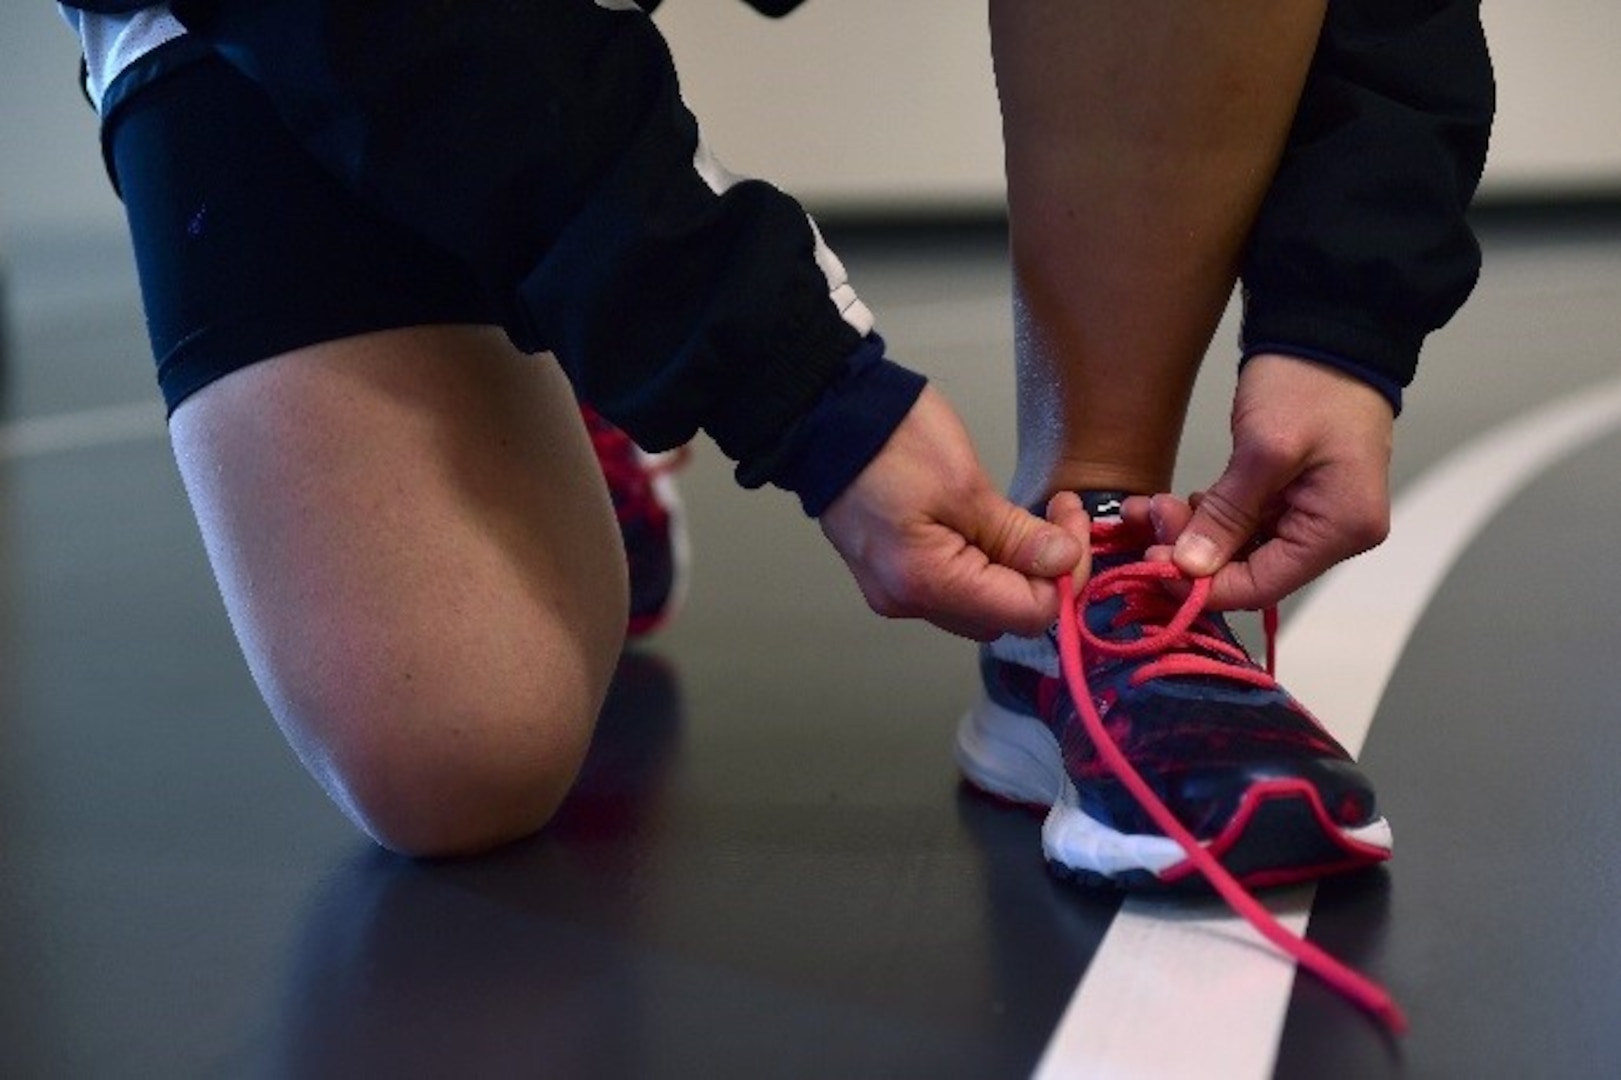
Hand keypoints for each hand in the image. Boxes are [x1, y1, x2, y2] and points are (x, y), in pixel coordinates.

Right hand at [819, 387, 1090, 639]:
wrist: (825, 416)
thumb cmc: (891, 441)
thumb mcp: (965, 485)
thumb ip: (1017, 536)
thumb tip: (1063, 563)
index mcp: (925, 582)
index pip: (1027, 614)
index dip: (1064, 575)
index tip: (1069, 524)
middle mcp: (907, 601)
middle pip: (1003, 617)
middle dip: (1042, 574)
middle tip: (1056, 518)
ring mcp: (895, 590)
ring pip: (979, 605)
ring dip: (1013, 570)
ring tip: (1024, 518)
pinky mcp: (891, 573)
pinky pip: (953, 587)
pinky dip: (983, 565)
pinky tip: (988, 526)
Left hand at [1136, 354, 1393, 609]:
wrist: (1326, 328)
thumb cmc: (1308, 382)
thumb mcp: (1264, 448)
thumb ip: (1228, 514)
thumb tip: (1191, 567)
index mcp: (1342, 528)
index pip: (1263, 586)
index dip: (1203, 585)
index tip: (1153, 563)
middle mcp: (1334, 532)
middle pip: (1249, 571)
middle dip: (1190, 554)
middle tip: (1148, 521)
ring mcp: (1312, 515)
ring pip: (1238, 549)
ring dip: (1190, 534)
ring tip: (1149, 508)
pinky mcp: (1289, 497)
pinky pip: (1241, 525)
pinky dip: (1204, 518)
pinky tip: (1170, 503)